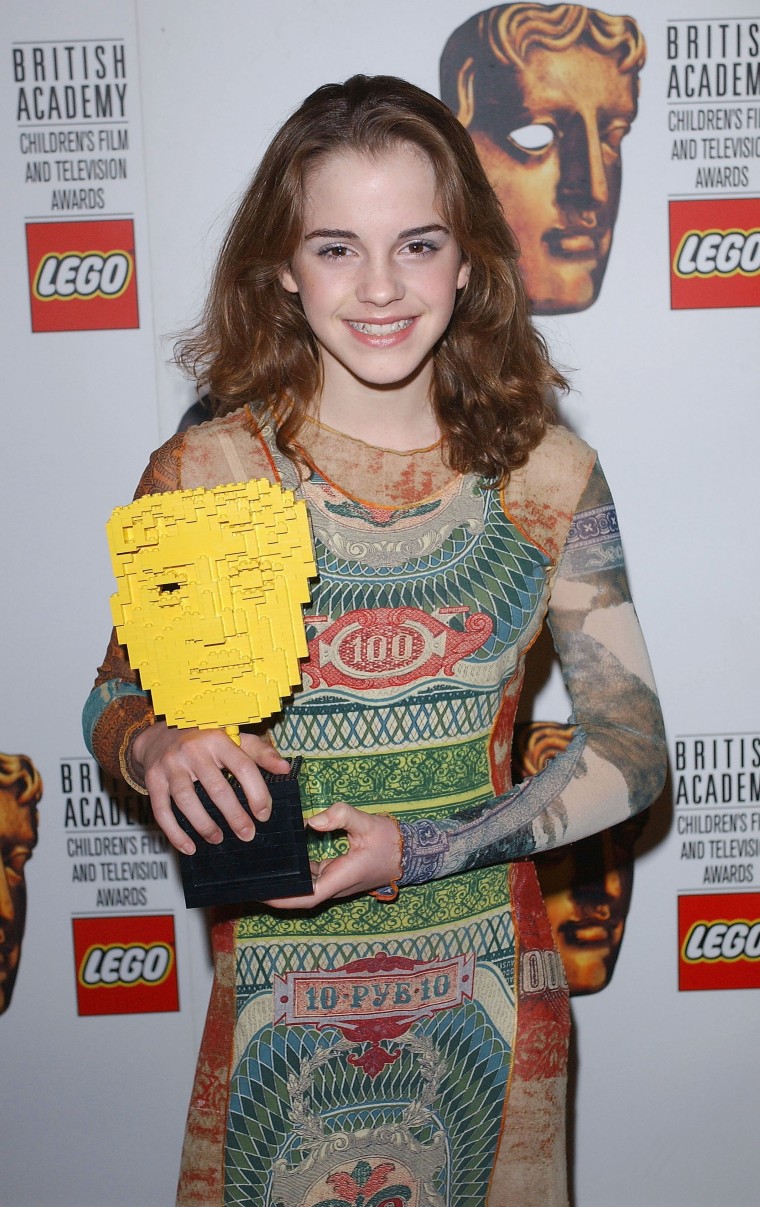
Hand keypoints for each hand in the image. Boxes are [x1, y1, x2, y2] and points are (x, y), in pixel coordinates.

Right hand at [132, 722, 289, 853]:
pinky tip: (188, 847)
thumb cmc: (205, 739)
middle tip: (247, 835)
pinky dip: (174, 832)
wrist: (159, 735)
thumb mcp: (234, 738)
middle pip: (216, 788)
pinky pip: (161, 810)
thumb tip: (285, 768)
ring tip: (218, 839)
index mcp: (218, 739)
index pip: (243, 767)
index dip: (256, 793)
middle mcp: (193, 750)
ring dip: (204, 825)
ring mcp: (170, 765)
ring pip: (187, 800)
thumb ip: (260, 752)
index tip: (263, 815)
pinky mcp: (153, 779)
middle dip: (234, 816)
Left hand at [264, 802, 402, 908]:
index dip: (283, 898)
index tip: (261, 893)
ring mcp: (336, 881)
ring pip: (306, 888)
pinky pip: (312, 878)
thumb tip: (312, 822)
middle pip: (301, 896)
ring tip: (260, 868)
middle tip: (251, 878)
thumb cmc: (389, 839)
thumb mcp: (367, 822)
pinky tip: (283, 857)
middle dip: (276, 891)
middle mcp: (336, 885)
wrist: (409, 851)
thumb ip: (341, 816)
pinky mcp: (337, 874)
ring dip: (285, 882)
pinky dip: (297, 872)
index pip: (308, 896)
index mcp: (342, 877)